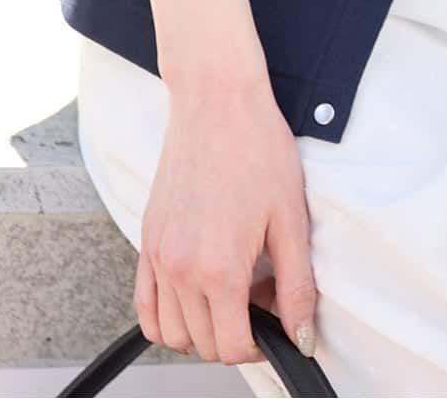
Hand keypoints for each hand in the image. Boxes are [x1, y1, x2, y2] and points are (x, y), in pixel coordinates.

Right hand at [136, 68, 318, 365]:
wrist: (217, 99)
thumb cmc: (257, 147)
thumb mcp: (290, 218)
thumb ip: (296, 285)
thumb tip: (302, 335)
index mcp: (219, 268)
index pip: (233, 347)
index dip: (261, 344)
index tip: (275, 319)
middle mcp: (180, 269)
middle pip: (204, 344)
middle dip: (236, 332)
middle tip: (262, 293)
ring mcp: (158, 256)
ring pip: (171, 332)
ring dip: (202, 327)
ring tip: (233, 288)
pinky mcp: (146, 239)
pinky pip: (144, 305)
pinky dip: (168, 314)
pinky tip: (197, 289)